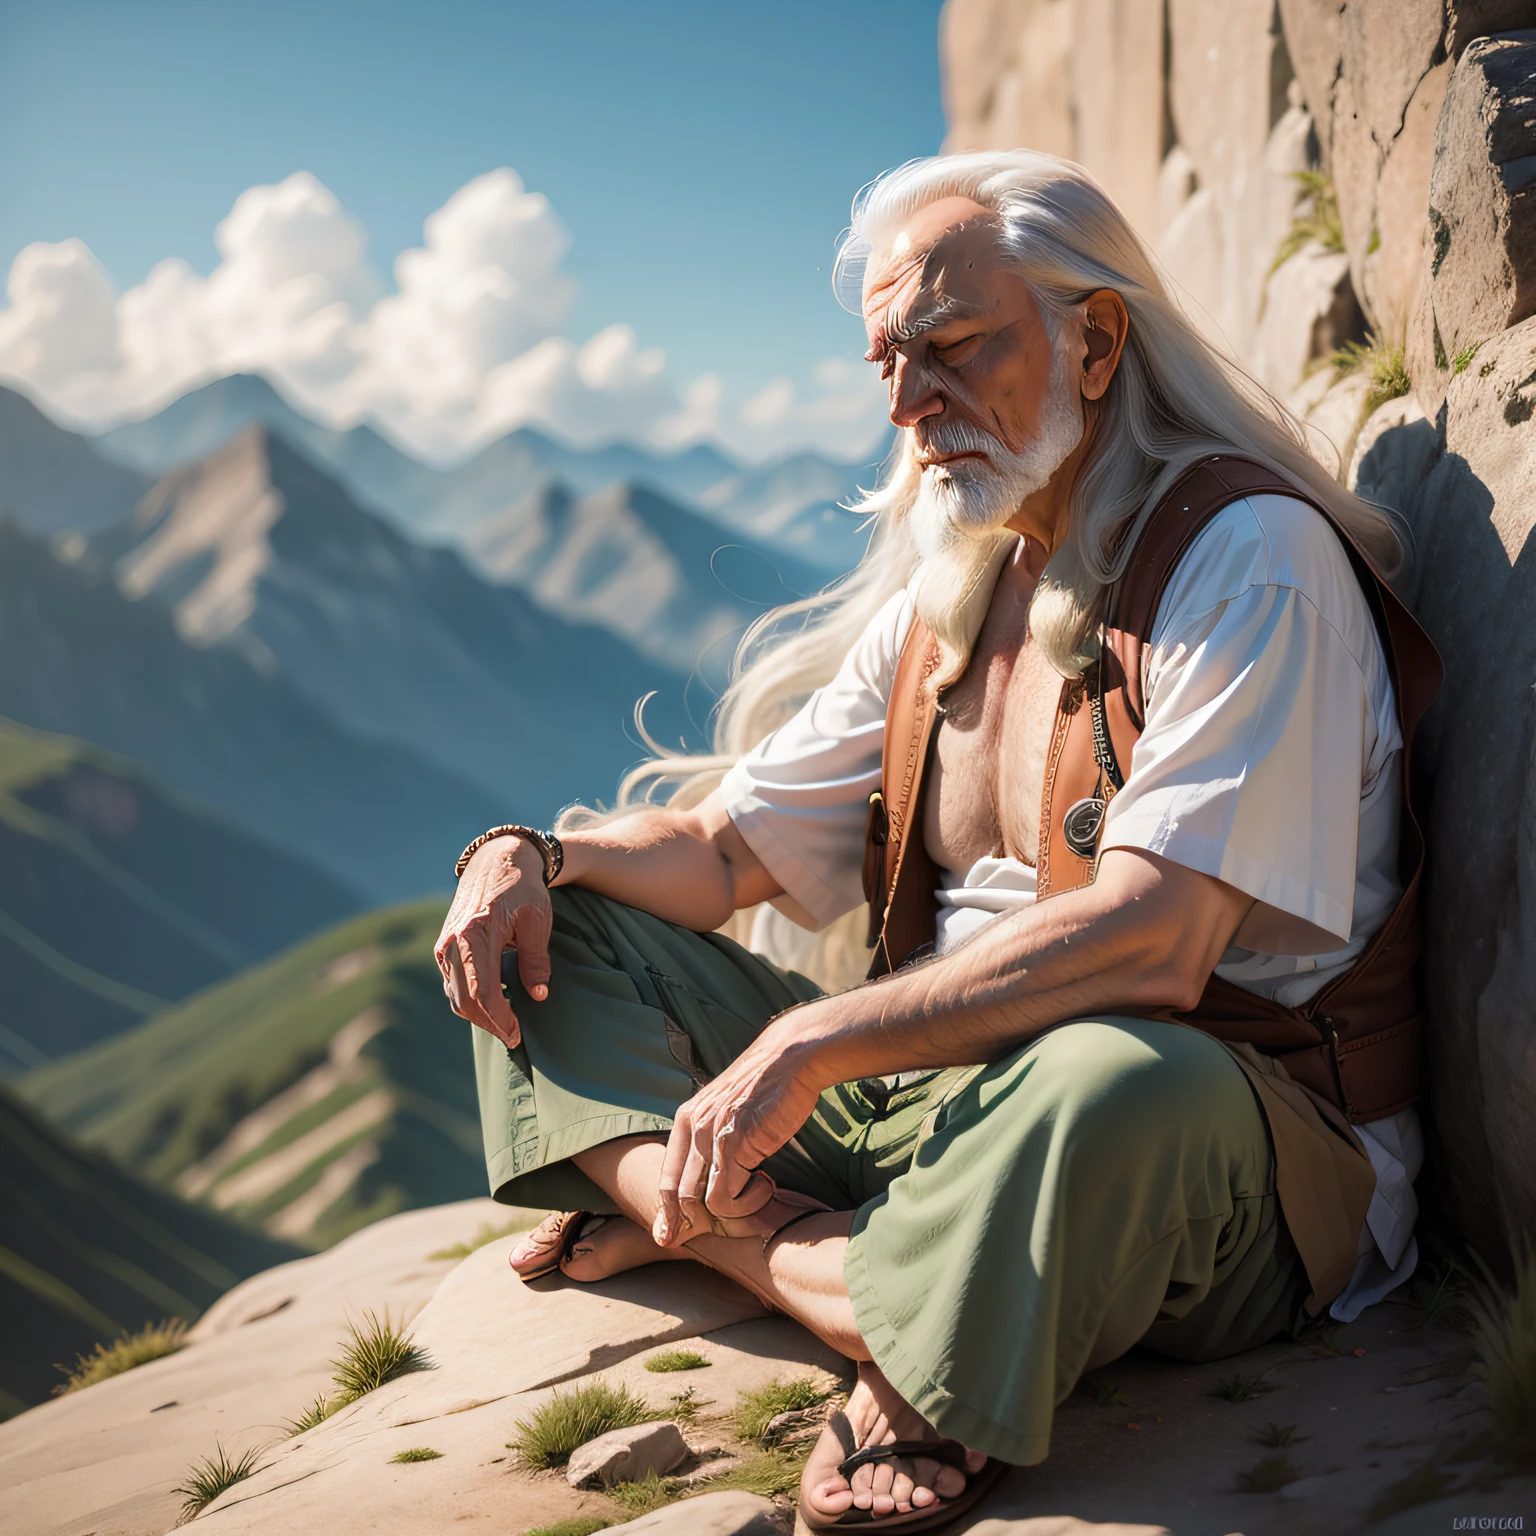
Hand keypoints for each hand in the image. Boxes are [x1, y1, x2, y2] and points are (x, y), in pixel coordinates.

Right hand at [434, 835, 550, 1047]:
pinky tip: (491, 1003)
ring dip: (477, 1015)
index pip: (483, 991)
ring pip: (454, 995)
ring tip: (505, 1023)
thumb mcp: (538, 919)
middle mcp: (453, 941)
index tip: (517, 1035)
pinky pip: (450, 982)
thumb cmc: (523, 887)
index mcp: (476, 933)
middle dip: (488, 1023)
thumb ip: (536, 959)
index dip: (500, 1019)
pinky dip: (468, 999)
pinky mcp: (443, 945)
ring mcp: (444, 944)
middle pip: (464, 1000)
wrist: (497, 859)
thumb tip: (538, 996)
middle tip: (513, 1037)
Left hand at [653, 1014, 823, 1246]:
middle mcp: (693, 1126)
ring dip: (735, 1208)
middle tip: (693, 1238)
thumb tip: (713, 1171)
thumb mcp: (730, 1109)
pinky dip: (748, 1201)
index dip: (664, 1210)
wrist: (790, 1057)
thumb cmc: (768, 1086)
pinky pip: (726, 1196)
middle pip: (679, 1194)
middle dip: (683, 1224)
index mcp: (687, 1117)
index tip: (665, 1235)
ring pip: (703, 1200)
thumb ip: (715, 1135)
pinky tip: (768, 1181)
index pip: (667, 1174)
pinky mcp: (733, 1143)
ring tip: (762, 1189)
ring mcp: (711, 1135)